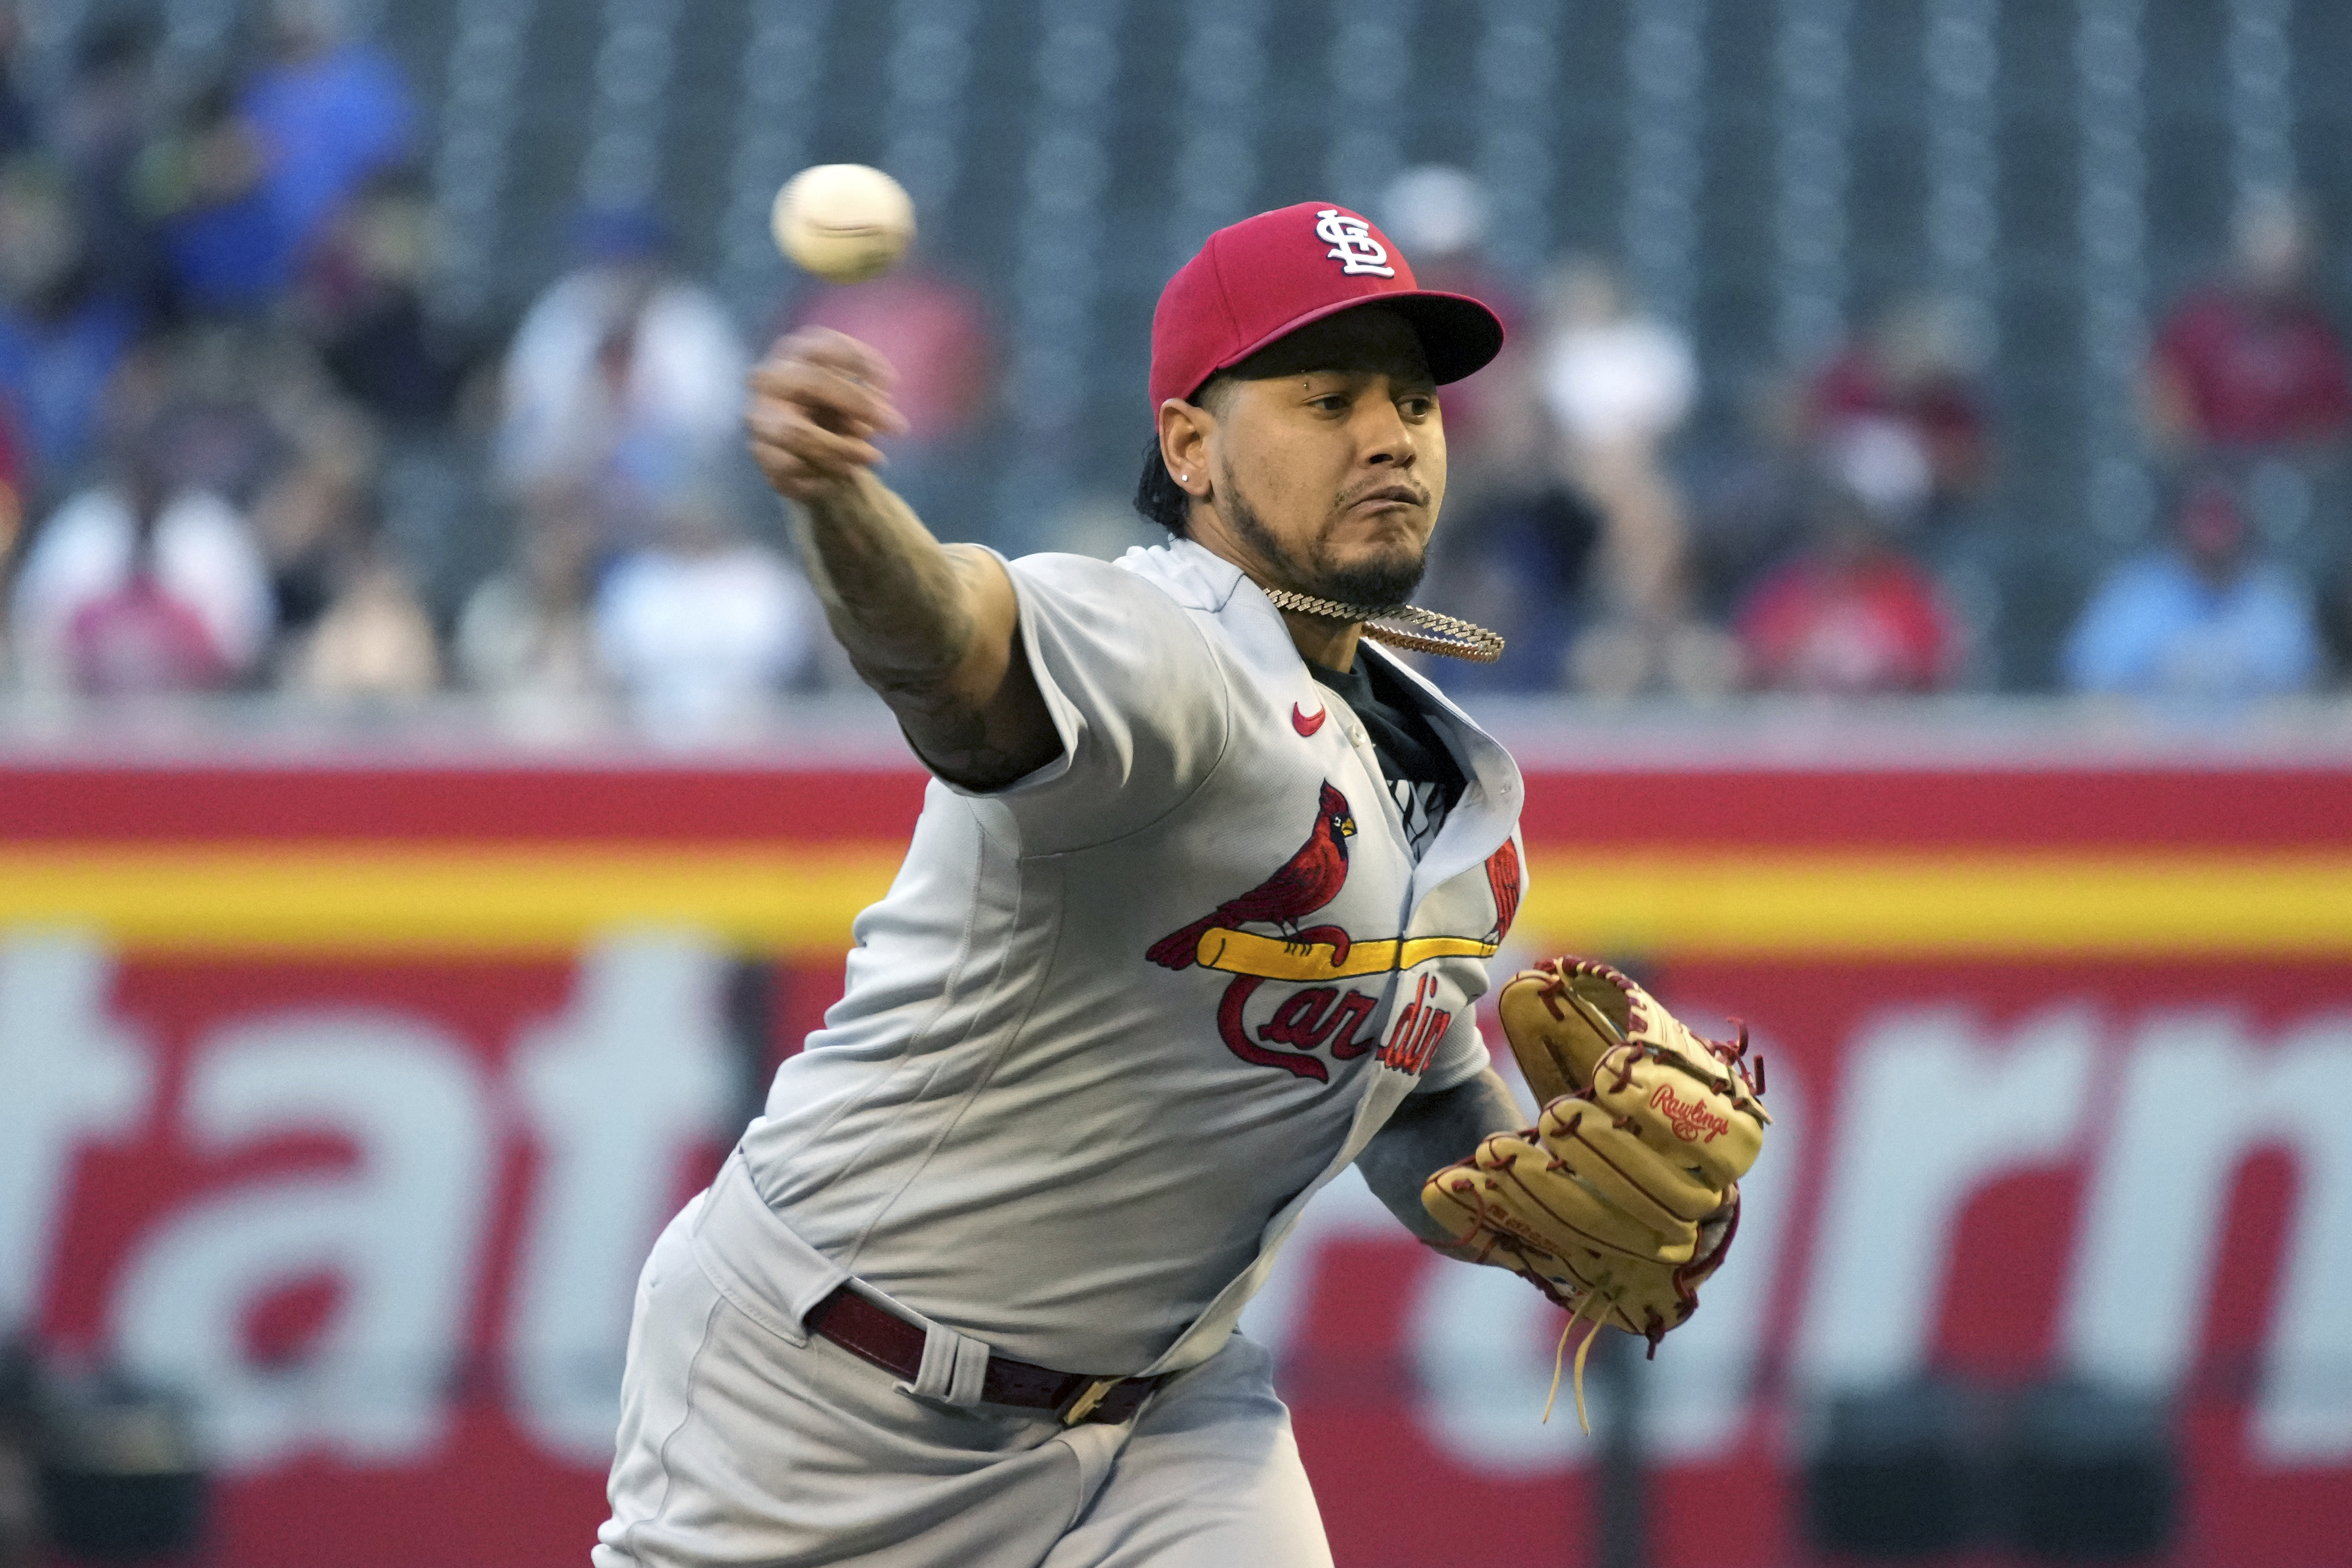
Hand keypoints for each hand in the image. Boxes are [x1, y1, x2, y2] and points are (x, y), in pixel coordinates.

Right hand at [744, 328, 910, 501]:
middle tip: (896, 427)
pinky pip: (793, 467)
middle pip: (813, 382)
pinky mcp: (760, 455)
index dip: (861, 361)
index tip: (892, 384)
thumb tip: (882, 417)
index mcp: (793, 353)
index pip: (824, 345)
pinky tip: (844, 474)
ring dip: (842, 448)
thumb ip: (864, 399)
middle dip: (859, 404)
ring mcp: (758, 417)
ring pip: (797, 432)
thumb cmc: (830, 414)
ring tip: (872, 458)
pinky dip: (824, 474)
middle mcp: (769, 378)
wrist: (798, 455)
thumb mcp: (850, 399)